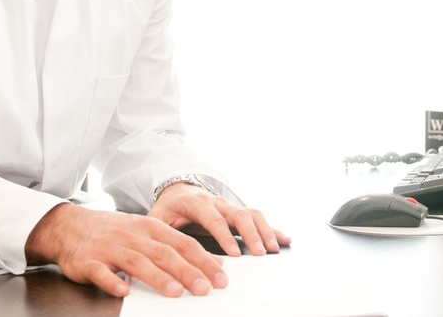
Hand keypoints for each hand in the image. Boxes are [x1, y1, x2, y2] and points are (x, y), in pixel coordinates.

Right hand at [25, 203, 226, 297]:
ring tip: (174, 291)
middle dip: (187, 271)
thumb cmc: (114, 232)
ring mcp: (110, 248)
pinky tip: (123, 291)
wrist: (70, 226)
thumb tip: (210, 263)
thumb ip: (174, 246)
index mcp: (150, 228)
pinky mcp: (88, 261)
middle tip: (205, 288)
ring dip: (157, 277)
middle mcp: (133, 236)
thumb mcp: (145, 232)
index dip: (204, 260)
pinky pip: (101, 272)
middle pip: (165, 253)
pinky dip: (112, 281)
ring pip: (137, 262)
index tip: (222, 276)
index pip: (183, 244)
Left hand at [150, 184, 291, 256]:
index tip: (235, 253)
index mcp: (197, 203)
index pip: (214, 219)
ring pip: (252, 214)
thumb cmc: (169, 206)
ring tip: (273, 249)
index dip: (225, 236)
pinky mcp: (238, 211)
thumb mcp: (157, 216)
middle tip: (261, 253)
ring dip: (265, 231)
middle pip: (239, 215)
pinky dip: (273, 228)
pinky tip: (284, 239)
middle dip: (251, 234)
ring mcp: (230, 205)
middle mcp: (218, 202)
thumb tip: (157, 248)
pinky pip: (258, 218)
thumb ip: (158, 229)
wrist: (178, 189)